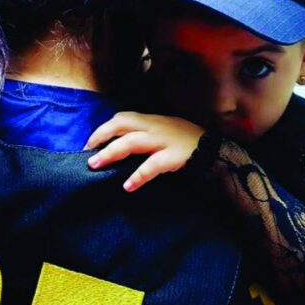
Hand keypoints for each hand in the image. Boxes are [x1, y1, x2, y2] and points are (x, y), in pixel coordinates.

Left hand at [83, 111, 204, 191]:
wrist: (218, 151)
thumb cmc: (189, 143)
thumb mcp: (167, 133)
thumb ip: (147, 136)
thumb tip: (121, 147)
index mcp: (154, 121)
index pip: (123, 118)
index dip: (104, 128)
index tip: (90, 142)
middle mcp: (156, 127)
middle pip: (122, 124)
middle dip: (101, 136)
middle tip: (87, 152)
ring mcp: (165, 140)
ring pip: (131, 141)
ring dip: (110, 153)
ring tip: (95, 164)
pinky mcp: (174, 156)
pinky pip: (152, 165)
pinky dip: (138, 175)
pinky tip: (128, 186)